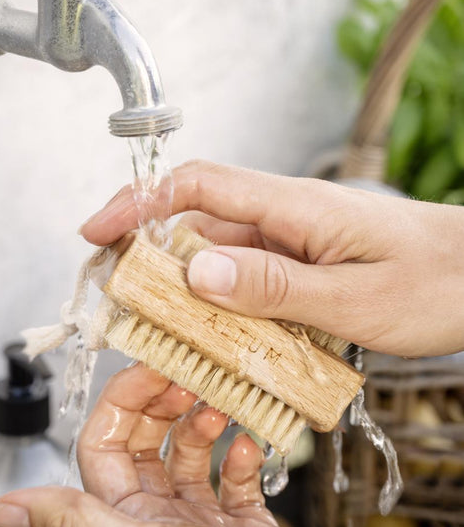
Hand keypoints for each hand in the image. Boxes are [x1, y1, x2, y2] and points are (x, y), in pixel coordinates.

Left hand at [0, 364, 398, 526]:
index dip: (122, 403)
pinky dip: (240, 455)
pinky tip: (251, 442)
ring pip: (192, 459)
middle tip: (188, 373)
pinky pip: (235, 481)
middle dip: (162, 406)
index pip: (104, 448)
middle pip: (148, 448)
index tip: (152, 367)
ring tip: (220, 401)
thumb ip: (76, 522)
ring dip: (202, 424)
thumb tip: (0, 510)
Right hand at [80, 159, 463, 357]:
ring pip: (220, 259)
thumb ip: (274, 286)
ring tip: (160, 335)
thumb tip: (195, 274)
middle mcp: (285, 215)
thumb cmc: (435, 283)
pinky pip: (249, 280)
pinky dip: (224, 307)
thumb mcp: (353, 297)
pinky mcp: (304, 264)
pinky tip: (219, 340)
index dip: (139, 203)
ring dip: (187, 292)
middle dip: (150, 260)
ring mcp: (294, 240)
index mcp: (293, 206)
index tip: (97, 233)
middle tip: (118, 306)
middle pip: (197, 225)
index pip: (198, 186)